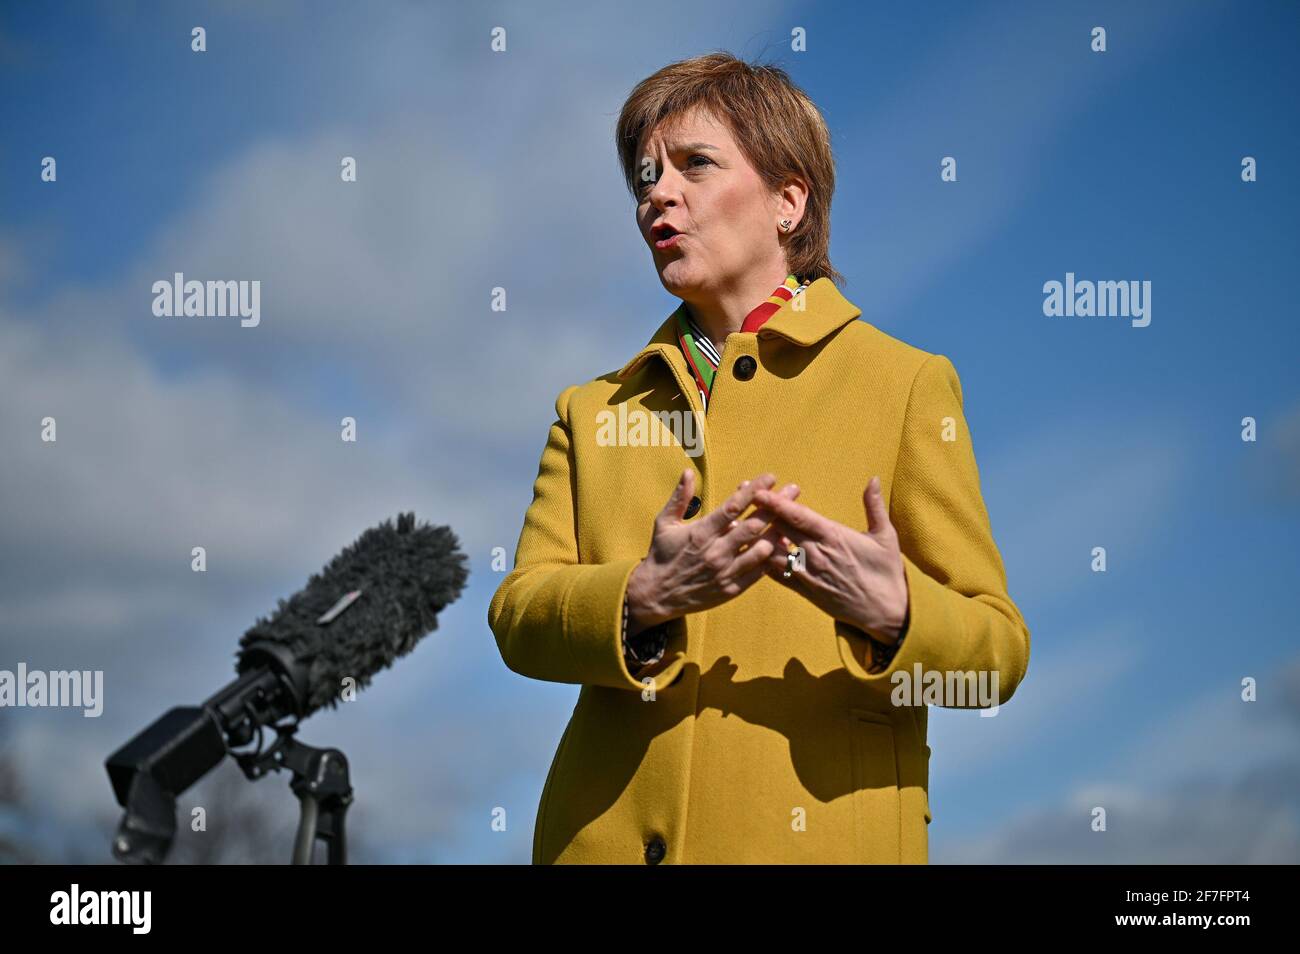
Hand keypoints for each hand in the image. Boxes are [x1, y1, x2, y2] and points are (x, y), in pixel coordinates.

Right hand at [626, 469, 800, 634]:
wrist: (655, 595)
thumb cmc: (661, 555)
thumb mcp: (664, 524)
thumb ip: (679, 498)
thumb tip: (688, 471)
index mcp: (701, 532)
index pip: (734, 506)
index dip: (754, 490)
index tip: (770, 477)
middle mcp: (716, 551)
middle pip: (754, 525)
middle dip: (777, 505)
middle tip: (794, 490)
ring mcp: (725, 572)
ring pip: (761, 549)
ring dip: (779, 532)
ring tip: (793, 518)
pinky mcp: (731, 589)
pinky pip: (758, 572)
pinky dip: (772, 558)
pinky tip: (783, 546)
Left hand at [753, 475, 908, 643]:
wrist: (886, 612)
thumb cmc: (887, 572)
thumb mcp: (886, 536)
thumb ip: (874, 506)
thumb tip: (874, 478)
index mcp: (834, 537)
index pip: (798, 516)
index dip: (776, 503)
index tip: (758, 491)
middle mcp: (817, 554)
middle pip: (780, 530)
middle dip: (761, 513)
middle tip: (742, 499)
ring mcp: (809, 574)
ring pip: (774, 553)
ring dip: (758, 539)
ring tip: (738, 525)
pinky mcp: (806, 591)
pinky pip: (778, 575)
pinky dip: (765, 562)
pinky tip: (754, 551)